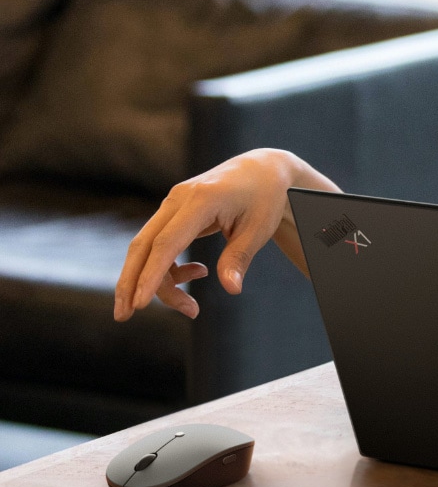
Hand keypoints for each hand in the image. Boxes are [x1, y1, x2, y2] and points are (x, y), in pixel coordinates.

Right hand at [114, 149, 307, 321]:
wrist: (262, 170)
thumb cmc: (264, 197)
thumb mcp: (258, 229)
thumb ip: (239, 258)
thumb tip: (231, 289)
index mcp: (202, 199)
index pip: (166, 243)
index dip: (151, 275)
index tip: (139, 304)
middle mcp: (179, 198)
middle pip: (143, 245)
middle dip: (130, 282)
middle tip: (124, 317)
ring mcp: (173, 202)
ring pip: (146, 246)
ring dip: (155, 280)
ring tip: (190, 307)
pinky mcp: (173, 210)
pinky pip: (159, 243)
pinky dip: (168, 266)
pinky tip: (196, 274)